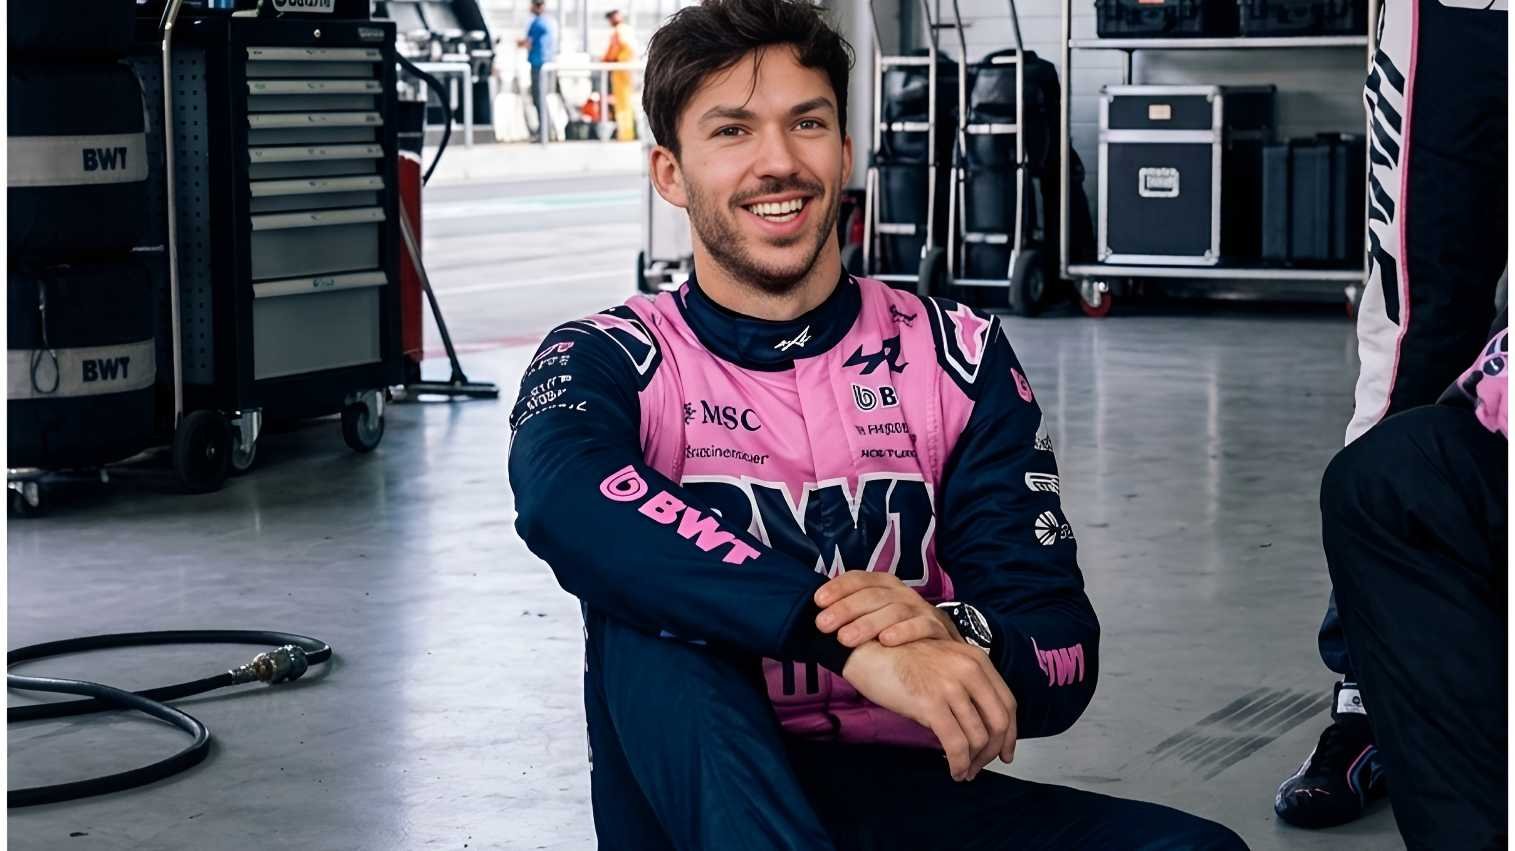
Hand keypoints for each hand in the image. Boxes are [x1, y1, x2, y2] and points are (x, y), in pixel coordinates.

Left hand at [815, 571, 960, 647]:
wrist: (942, 650)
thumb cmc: (899, 633)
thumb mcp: (876, 618)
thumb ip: (853, 616)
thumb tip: (819, 621)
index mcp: (885, 585)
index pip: (859, 578)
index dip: (838, 587)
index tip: (818, 601)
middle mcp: (902, 593)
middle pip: (872, 595)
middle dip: (845, 609)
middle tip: (823, 625)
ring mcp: (921, 608)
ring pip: (893, 610)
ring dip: (867, 624)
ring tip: (845, 639)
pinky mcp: (937, 627)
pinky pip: (920, 626)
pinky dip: (903, 631)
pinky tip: (885, 641)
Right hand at [841, 639, 1017, 781]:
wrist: (866, 650)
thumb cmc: (899, 659)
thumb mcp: (942, 662)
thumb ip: (964, 684)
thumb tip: (978, 723)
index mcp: (975, 659)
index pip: (1008, 703)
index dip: (1010, 733)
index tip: (1006, 752)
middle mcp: (969, 670)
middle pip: (999, 723)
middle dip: (994, 752)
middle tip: (981, 767)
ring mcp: (951, 686)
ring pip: (979, 737)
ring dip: (973, 762)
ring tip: (963, 771)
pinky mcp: (931, 704)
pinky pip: (956, 745)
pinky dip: (959, 764)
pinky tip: (953, 771)